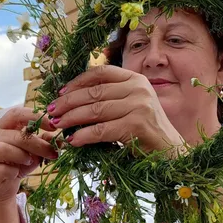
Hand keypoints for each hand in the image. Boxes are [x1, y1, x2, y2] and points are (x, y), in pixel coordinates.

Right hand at [0, 107, 57, 203]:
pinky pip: (0, 169)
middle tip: (52, 152)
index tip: (53, 126)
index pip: (17, 113)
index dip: (35, 117)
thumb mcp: (35, 151)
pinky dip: (12, 172)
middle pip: (16, 135)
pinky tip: (14, 173)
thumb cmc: (19, 163)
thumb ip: (45, 142)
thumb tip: (60, 141)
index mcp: (3, 126)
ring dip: (22, 157)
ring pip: (4, 149)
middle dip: (38, 144)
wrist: (3, 186)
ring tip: (29, 162)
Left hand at [48, 65, 183, 154]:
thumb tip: (73, 98)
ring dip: (72, 118)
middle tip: (52, 111)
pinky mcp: (137, 126)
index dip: (78, 81)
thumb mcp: (133, 104)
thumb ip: (111, 96)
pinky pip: (102, 130)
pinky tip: (74, 141)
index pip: (101, 72)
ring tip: (58, 125)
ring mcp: (139, 106)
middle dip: (69, 102)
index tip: (62, 93)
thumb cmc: (147, 128)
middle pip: (94, 92)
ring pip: (95, 110)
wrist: (170, 149)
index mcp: (136, 79)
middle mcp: (138, 89)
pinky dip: (84, 136)